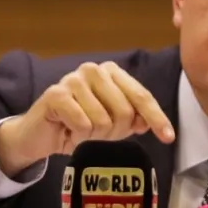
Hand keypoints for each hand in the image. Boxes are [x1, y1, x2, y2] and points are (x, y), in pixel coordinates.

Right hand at [0, 62, 174, 175]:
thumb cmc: (78, 126)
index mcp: (111, 72)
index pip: (142, 96)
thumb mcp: (111, 124)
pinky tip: (69, 131)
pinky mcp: (56, 94)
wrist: (39, 135)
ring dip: (94, 136)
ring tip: (81, 132)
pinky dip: (79, 136)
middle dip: (115, 132)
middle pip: (125, 111)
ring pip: (104, 120)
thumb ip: (132, 118)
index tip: (168, 138)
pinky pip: (84, 124)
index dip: (156, 118)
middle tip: (97, 134)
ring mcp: (74, 80)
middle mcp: (94, 70)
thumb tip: (146, 122)